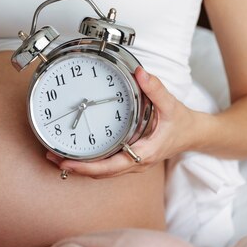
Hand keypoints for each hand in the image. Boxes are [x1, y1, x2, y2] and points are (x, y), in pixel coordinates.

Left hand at [46, 67, 197, 178]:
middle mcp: (135, 163)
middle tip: (53, 157)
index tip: (68, 163)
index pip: (110, 167)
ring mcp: (132, 163)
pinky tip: (77, 155)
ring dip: (81, 167)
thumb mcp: (171, 105)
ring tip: (58, 157)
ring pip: (102, 172)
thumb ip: (155, 89)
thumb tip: (140, 73)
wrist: (194, 134)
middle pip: (100, 173)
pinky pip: (107, 166)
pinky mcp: (130, 159)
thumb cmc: (182, 123)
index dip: (87, 166)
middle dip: (76, 168)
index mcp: (143, 153)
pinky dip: (90, 163)